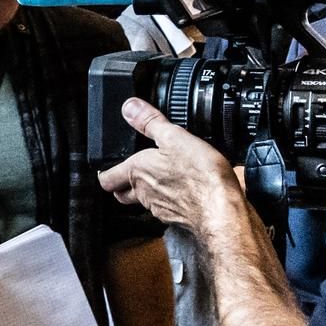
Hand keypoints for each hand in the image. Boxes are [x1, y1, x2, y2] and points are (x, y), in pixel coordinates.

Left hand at [97, 99, 244, 232]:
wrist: (220, 209)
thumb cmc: (199, 176)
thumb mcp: (174, 137)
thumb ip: (150, 122)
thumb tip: (130, 108)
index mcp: (137, 172)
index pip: (106, 179)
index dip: (105, 172)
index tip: (108, 168)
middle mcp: (144, 193)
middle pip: (122, 194)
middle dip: (122, 185)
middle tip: (128, 176)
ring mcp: (159, 208)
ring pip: (144, 202)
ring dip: (148, 191)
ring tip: (161, 178)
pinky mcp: (176, 217)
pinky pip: (166, 208)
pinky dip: (171, 199)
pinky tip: (184, 190)